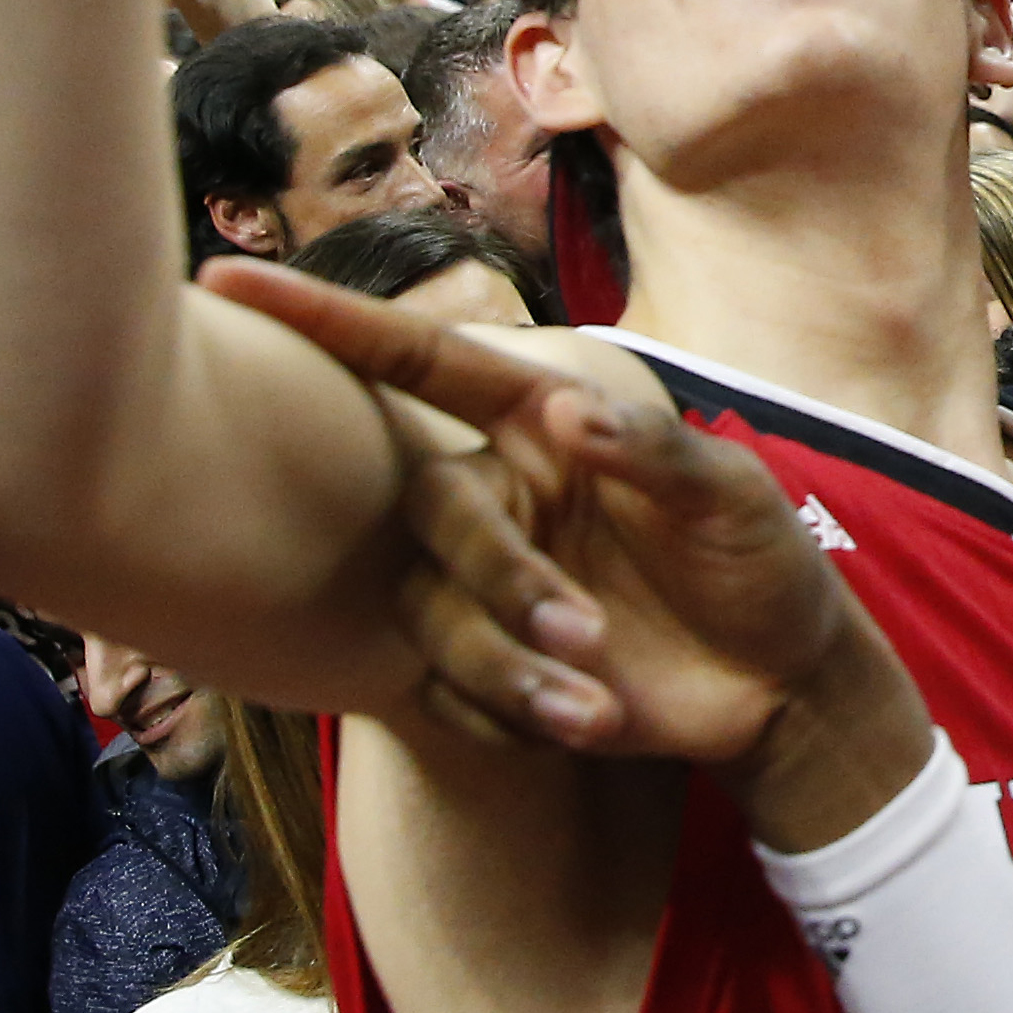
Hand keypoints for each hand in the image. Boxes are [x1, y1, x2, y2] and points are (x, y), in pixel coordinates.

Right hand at [199, 263, 915, 839]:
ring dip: (506, 666)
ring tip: (597, 707)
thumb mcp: (730, 496)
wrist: (782, 684)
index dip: (331, 322)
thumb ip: (653, 451)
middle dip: (497, 576)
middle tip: (587, 635)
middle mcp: (498, 492)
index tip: (230, 284)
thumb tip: (565, 409)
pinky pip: (447, 693)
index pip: (421, 363)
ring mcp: (486, 583)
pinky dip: (503, 716)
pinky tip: (578, 728)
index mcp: (542, 423)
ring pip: (430, 614)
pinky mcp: (490, 668)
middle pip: (431, 509)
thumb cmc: (759, 561)